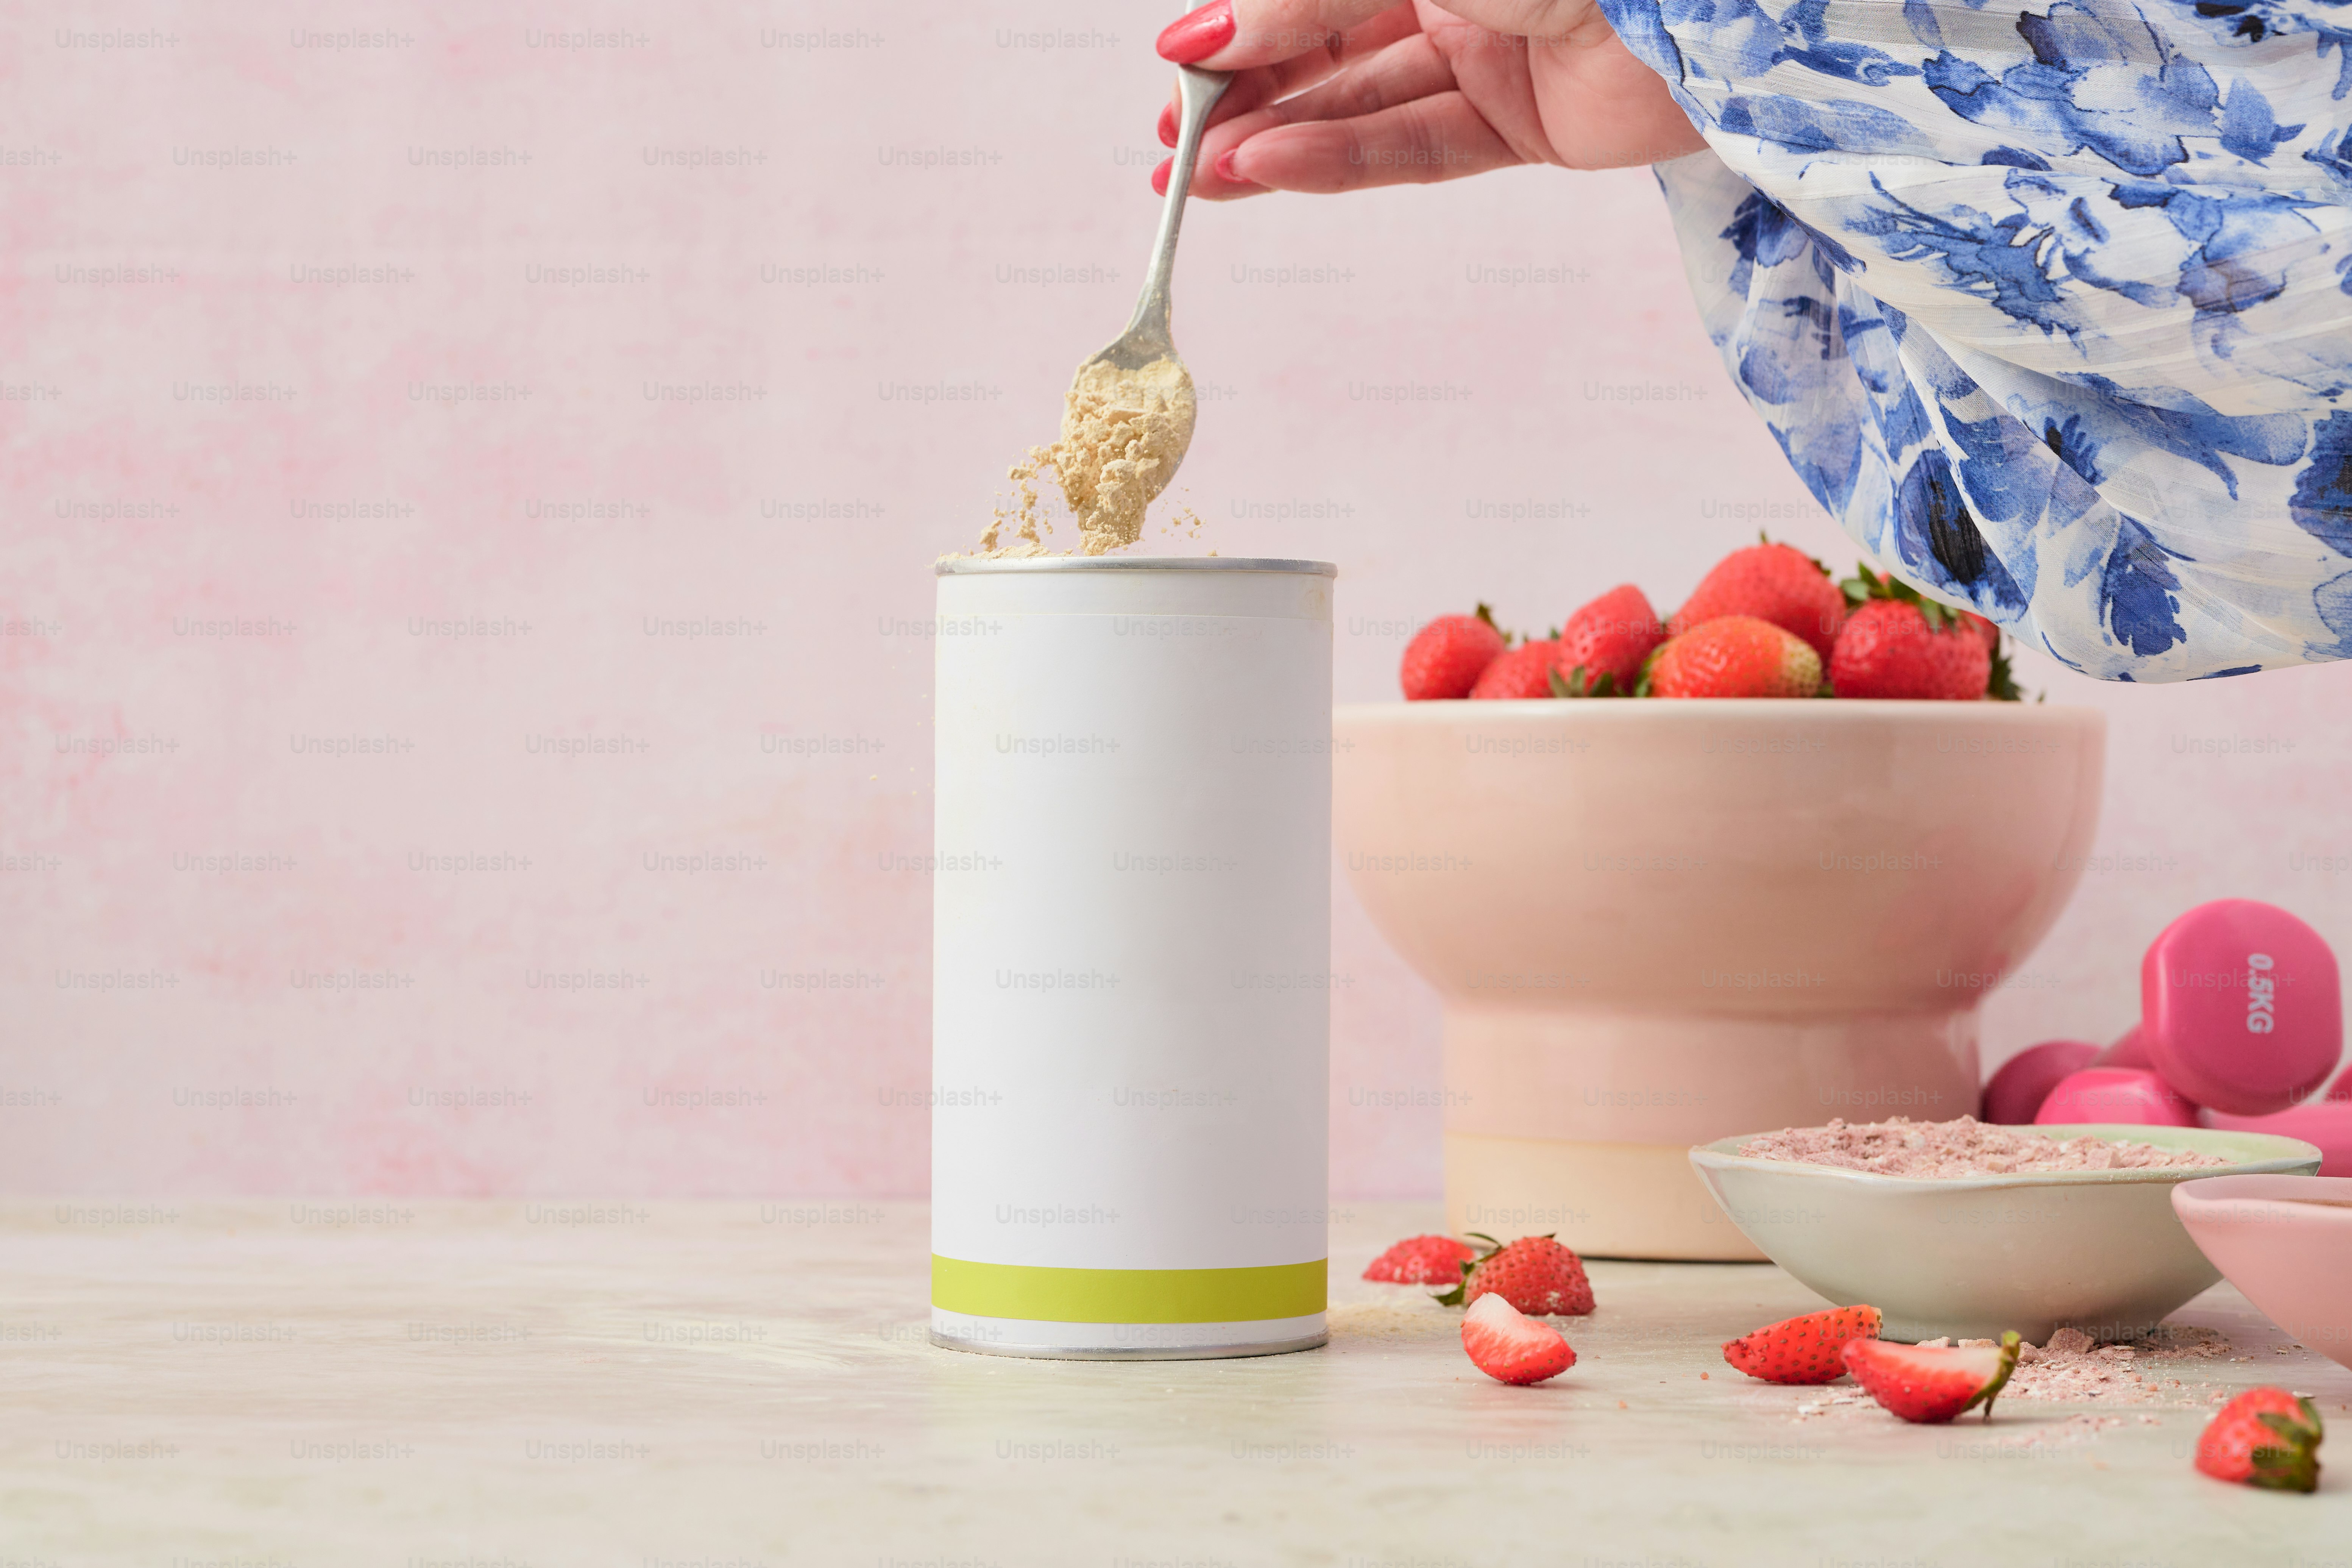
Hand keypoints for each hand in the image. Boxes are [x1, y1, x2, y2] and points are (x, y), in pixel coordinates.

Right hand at [1151, 0, 1706, 198]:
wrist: (1707, 6)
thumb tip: (1206, 36)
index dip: (1242, 25)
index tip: (1175, 63)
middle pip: (1331, 48)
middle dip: (1247, 94)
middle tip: (1172, 142)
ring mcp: (1496, 55)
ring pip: (1364, 104)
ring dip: (1279, 139)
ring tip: (1199, 175)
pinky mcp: (1529, 128)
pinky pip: (1417, 147)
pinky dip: (1341, 161)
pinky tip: (1272, 170)